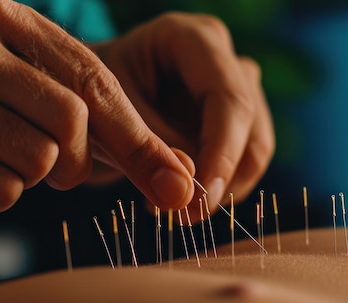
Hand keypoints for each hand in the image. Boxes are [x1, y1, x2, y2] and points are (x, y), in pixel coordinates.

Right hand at [0, 0, 194, 212]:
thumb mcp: (6, 83)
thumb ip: (86, 120)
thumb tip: (178, 172)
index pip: (93, 80)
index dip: (138, 137)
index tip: (177, 181)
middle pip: (72, 124)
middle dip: (75, 163)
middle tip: (50, 168)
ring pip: (38, 163)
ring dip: (27, 177)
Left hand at [94, 12, 273, 213]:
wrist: (93, 99)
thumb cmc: (91, 96)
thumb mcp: (107, 116)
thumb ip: (146, 147)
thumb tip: (188, 191)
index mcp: (193, 39)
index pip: (228, 99)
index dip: (222, 153)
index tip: (201, 199)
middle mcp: (224, 59)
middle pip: (250, 124)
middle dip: (223, 178)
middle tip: (183, 217)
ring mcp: (236, 89)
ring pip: (255, 148)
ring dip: (223, 189)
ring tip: (172, 210)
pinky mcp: (236, 122)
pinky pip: (245, 162)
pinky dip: (219, 189)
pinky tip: (179, 199)